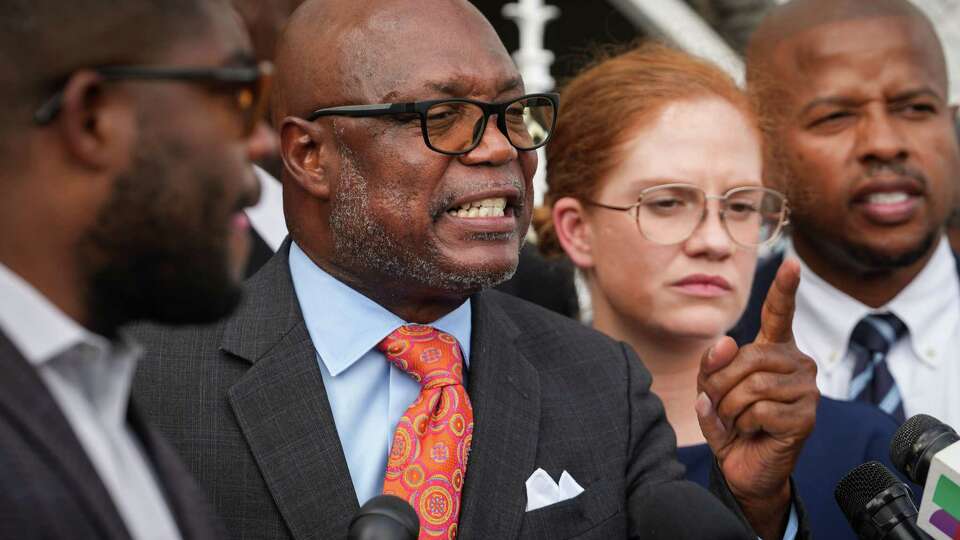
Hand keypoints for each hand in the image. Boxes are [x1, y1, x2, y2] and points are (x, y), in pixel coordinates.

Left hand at [695, 259, 818, 537]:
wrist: (744, 467)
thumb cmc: (730, 422)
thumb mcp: (710, 388)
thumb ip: (711, 364)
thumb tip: (725, 343)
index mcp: (774, 349)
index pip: (779, 313)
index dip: (784, 288)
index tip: (791, 263)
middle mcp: (796, 362)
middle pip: (747, 357)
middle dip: (721, 384)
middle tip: (723, 405)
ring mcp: (806, 389)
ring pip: (751, 385)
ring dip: (730, 408)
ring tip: (738, 420)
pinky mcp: (806, 416)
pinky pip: (759, 410)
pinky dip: (744, 424)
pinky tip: (753, 431)